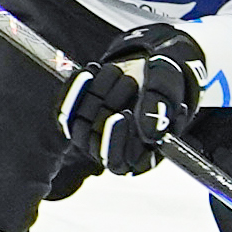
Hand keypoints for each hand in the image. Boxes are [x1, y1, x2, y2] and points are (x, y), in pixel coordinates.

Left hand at [58, 25, 206, 175]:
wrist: (145, 70)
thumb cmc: (161, 85)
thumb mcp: (167, 90)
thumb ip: (160, 108)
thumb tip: (149, 133)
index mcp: (140, 158)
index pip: (118, 161)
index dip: (117, 139)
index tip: (124, 113)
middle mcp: (113, 153)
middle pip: (94, 140)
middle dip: (111, 104)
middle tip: (130, 79)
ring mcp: (91, 139)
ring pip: (80, 123)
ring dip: (98, 91)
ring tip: (118, 71)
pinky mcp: (75, 121)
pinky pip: (64, 109)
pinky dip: (76, 87)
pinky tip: (91, 71)